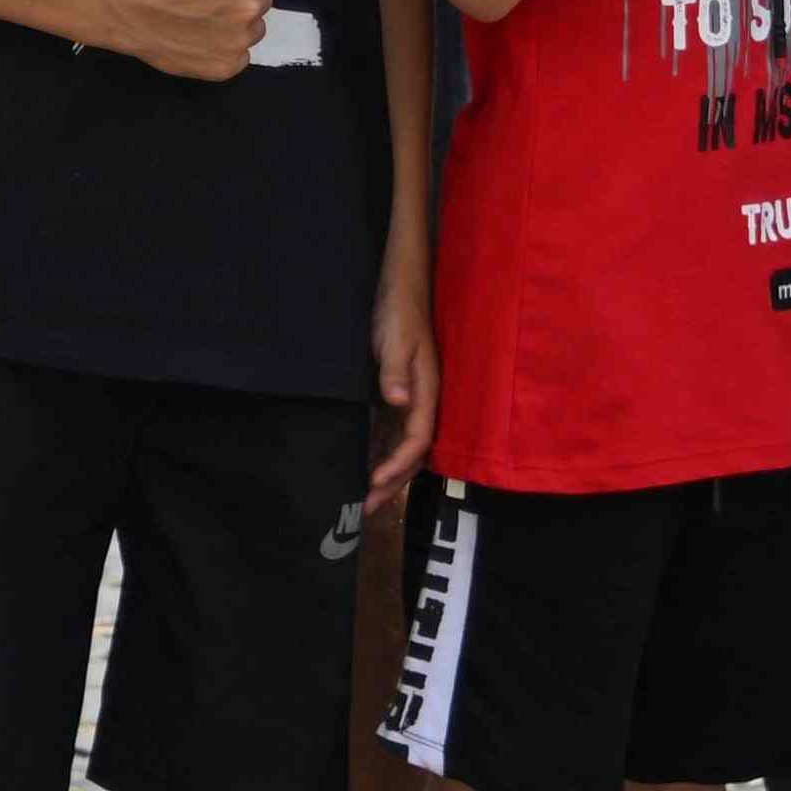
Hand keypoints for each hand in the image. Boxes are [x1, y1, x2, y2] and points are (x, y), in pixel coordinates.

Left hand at [367, 244, 434, 505]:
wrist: (400, 283)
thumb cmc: (399, 309)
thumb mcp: (396, 337)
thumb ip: (396, 370)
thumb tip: (399, 402)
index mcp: (427, 390)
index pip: (417, 438)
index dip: (398, 463)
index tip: (374, 481)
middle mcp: (422, 400)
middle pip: (412, 452)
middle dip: (391, 480)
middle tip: (365, 507)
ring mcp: (410, 399)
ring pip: (402, 447)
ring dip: (386, 472)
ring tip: (363, 498)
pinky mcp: (397, 394)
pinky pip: (391, 433)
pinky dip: (379, 453)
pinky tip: (363, 466)